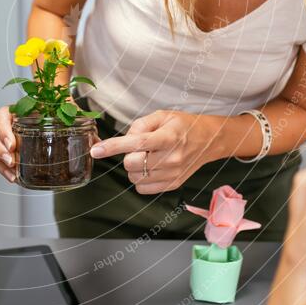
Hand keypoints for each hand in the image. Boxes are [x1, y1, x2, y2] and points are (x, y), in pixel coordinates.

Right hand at [0, 97, 98, 183]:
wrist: (55, 105)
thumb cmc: (60, 107)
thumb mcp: (70, 112)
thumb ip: (83, 124)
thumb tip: (96, 143)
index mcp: (19, 108)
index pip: (2, 115)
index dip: (3, 129)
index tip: (13, 144)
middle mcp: (9, 119)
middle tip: (12, 160)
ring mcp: (6, 131)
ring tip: (12, 173)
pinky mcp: (8, 144)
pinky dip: (3, 167)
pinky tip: (13, 177)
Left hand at [90, 110, 220, 191]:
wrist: (209, 140)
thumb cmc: (183, 125)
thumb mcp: (162, 115)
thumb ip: (140, 124)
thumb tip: (125, 139)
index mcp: (168, 137)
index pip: (137, 143)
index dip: (113, 147)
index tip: (96, 150)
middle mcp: (172, 158)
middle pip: (131, 164)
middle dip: (128, 155)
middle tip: (140, 148)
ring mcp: (173, 174)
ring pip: (135, 178)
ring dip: (134, 168)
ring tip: (148, 157)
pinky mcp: (173, 185)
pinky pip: (143, 189)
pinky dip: (141, 179)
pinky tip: (151, 168)